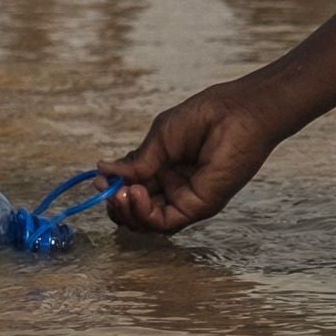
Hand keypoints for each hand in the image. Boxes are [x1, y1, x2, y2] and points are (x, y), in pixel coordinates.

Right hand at [105, 81, 280, 231]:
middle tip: (108, 192)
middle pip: (138, 211)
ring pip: (148, 222)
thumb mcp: (160, 138)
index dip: (114, 189)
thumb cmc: (204, 117)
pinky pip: (166, 222)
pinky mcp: (199, 206)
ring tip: (122, 193)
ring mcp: (186, 198)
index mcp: (163, 168)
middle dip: (118, 206)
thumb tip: (103, 173)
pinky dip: (145, 214)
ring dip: (128, 213)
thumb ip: (136, 162)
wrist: (236, 112)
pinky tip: (136, 193)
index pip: (132, 189)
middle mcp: (173, 187)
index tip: (99, 181)